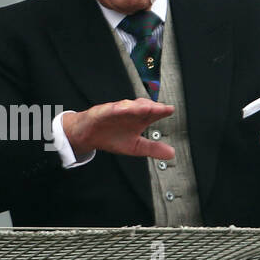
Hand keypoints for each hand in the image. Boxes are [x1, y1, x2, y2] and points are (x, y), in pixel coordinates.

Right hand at [60, 99, 174, 159]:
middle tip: (161, 108)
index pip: (153, 114)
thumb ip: (153, 148)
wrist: (88, 135)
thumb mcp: (136, 147)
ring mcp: (116, 111)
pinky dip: (115, 109)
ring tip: (146, 107)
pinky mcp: (102, 112)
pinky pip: (109, 109)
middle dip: (152, 106)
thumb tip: (171, 153)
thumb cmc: (112, 137)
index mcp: (139, 119)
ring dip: (136, 106)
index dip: (162, 111)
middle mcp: (130, 112)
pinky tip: (122, 109)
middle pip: (143, 107)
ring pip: (128, 106)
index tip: (170, 110)